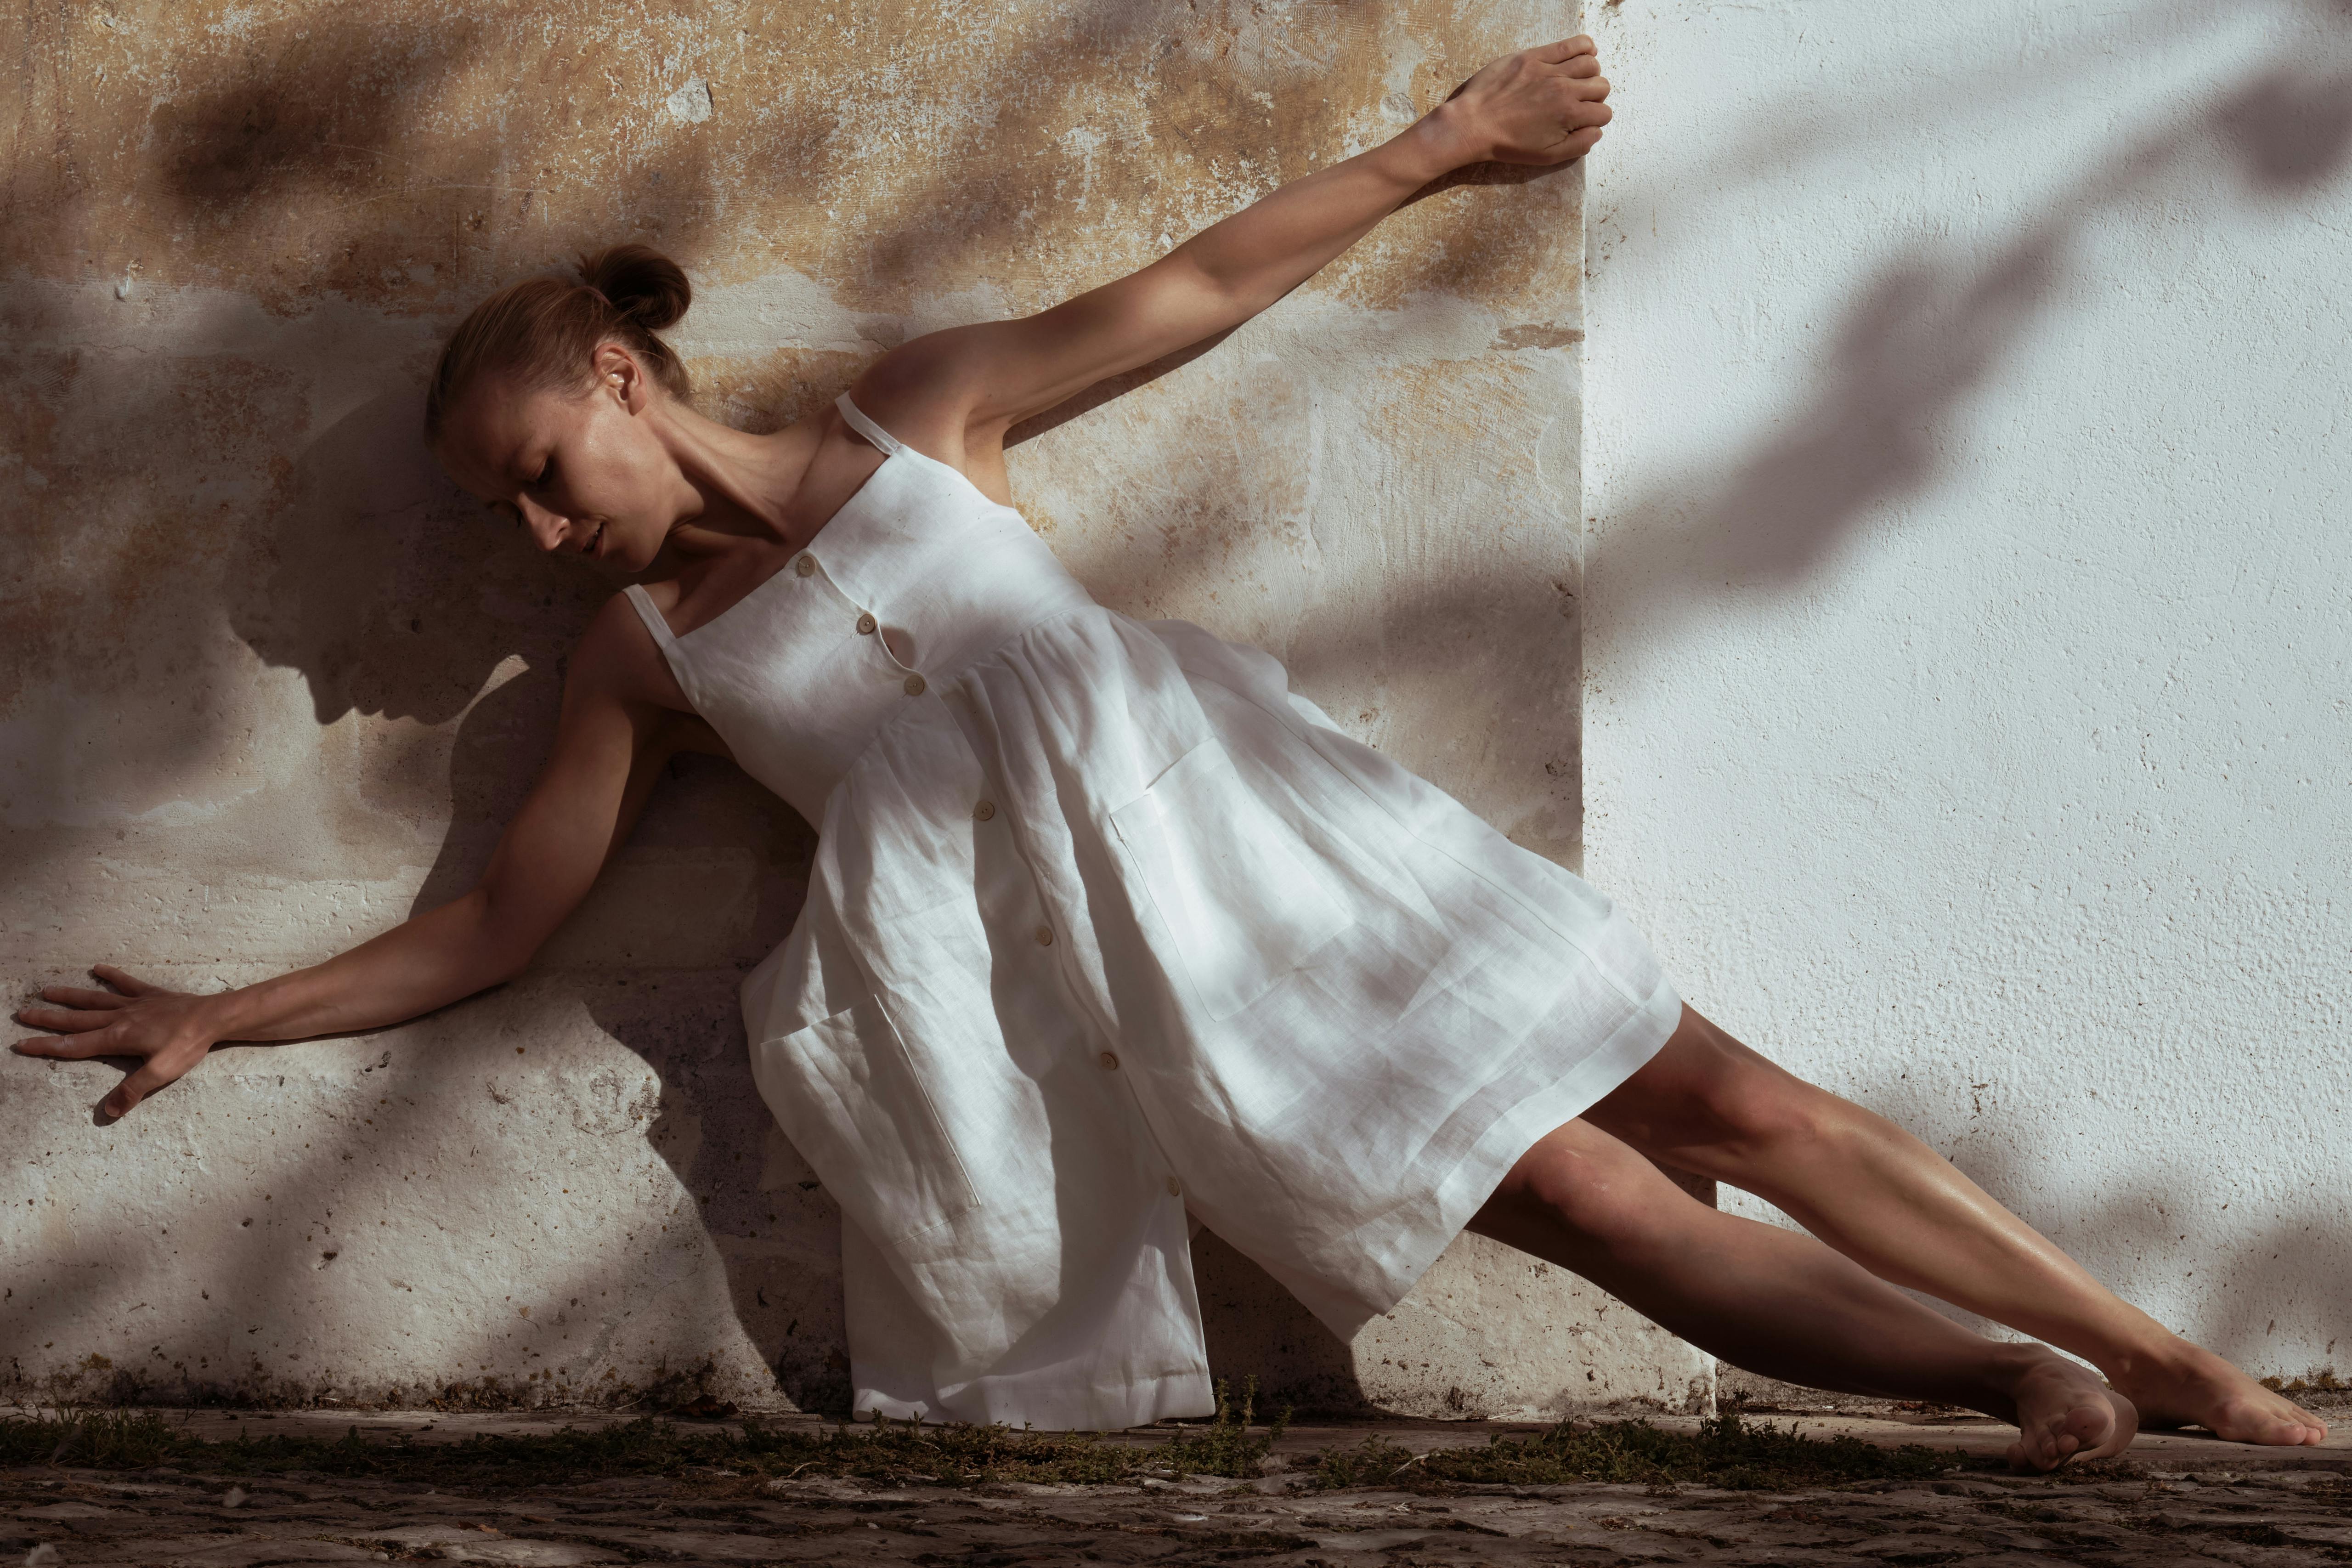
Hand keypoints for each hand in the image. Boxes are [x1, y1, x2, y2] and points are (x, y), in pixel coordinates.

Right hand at [12, 964, 227, 1120]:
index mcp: (118, 1038)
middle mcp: (120, 1017)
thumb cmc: (188, 1045)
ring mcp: (135, 1003)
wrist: (213, 1017)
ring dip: (69, 996)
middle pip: (76, 1019)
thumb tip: (107, 1112)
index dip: (46, 1047)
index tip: (21, 1044)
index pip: (74, 1045)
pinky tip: (98, 967)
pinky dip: (112, 974)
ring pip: (94, 998)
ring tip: (46, 991)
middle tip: (21, 1014)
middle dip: (47, 1019)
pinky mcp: (151, 994)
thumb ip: (132, 1091)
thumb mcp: (161, 1073)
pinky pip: (127, 982)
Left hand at [1425, 36, 1612, 167]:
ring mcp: (1550, 69)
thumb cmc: (1507, 144)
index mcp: (1569, 114)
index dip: (1595, 119)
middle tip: (1578, 103)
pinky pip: (1571, 44)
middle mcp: (1564, 88)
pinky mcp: (1534, 56)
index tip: (1582, 121)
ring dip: (1590, 74)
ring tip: (1577, 81)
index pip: (1603, 113)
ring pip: (1590, 64)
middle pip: (1601, 86)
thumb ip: (1577, 146)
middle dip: (1595, 97)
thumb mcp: (1546, 156)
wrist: (1473, 124)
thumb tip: (1596, 131)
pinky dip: (1584, 47)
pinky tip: (1583, 53)